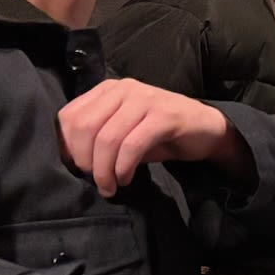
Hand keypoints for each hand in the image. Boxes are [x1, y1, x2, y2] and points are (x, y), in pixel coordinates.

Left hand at [58, 78, 241, 194]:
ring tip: (111, 186)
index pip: (69, 116)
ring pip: (107, 138)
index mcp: (109, 89)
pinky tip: (126, 178)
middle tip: (97, 181)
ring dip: (105, 171)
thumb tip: (72, 161)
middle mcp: (125, 88)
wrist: (206, 129)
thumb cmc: (160, 133)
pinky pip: (132, 144)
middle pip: (85, 128)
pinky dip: (124, 167)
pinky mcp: (165, 115)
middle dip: (86, 162)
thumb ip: (97, 137)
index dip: (68, 148)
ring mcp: (146, 99)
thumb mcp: (123, 132)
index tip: (79, 169)